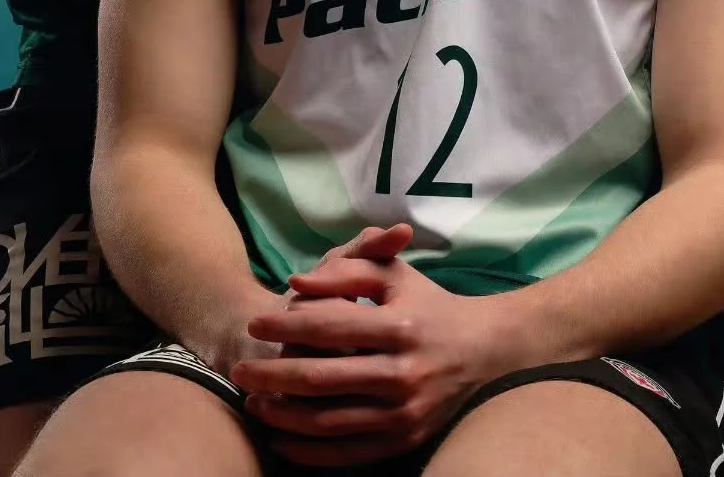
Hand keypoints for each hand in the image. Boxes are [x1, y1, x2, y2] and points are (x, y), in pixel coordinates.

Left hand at [231, 225, 510, 465]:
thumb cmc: (430, 305)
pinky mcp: (405, 440)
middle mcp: (402, 373)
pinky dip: (309, 452)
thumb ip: (347, 270)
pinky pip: (348, 453)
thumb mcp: (396, 275)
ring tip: (253, 403)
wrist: (484, 353)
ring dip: (282, 416)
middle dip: (271, 375)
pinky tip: (281, 441)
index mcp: (399, 326)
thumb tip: (296, 283)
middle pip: (320, 378)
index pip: (328, 325)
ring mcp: (404, 413)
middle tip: (238, 370)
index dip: (285, 324)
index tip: (255, 323)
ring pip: (328, 421)